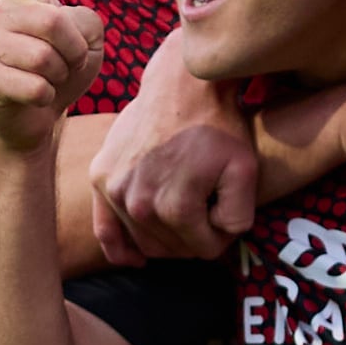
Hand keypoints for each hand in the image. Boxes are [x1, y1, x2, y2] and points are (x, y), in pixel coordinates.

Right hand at [0, 0, 101, 165]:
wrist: (38, 114)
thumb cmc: (62, 70)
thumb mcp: (87, 40)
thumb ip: (84, 21)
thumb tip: (58, 26)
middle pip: (53, 22)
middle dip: (74, 51)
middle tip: (67, 64)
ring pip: (45, 58)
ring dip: (60, 76)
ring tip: (48, 79)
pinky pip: (34, 86)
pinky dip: (47, 97)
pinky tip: (35, 97)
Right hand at [90, 62, 256, 259]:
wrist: (182, 85)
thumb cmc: (218, 126)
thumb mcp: (246, 171)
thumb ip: (238, 217)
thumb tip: (219, 238)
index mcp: (175, 208)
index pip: (204, 250)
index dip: (221, 237)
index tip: (226, 215)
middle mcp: (138, 204)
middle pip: (173, 249)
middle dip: (193, 238)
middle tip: (206, 212)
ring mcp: (114, 190)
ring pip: (145, 241)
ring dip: (166, 236)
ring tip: (183, 210)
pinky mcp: (100, 176)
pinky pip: (104, 229)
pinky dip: (119, 250)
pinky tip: (136, 259)